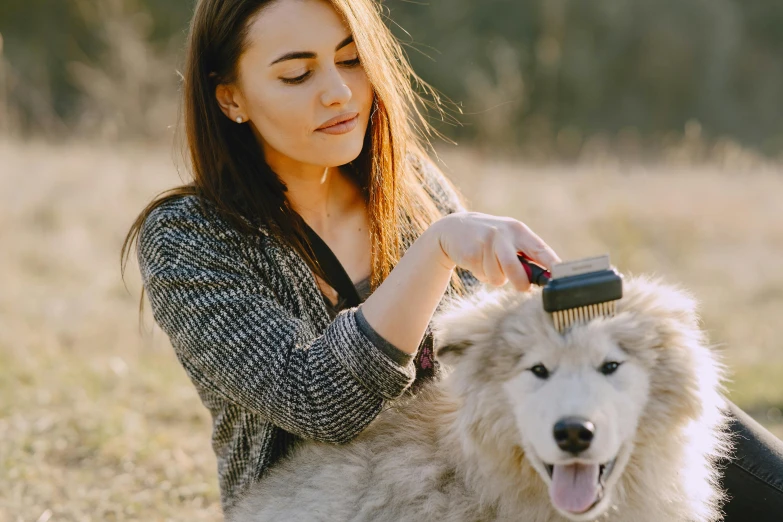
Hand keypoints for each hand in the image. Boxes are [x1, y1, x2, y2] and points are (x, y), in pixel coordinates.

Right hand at [430, 212, 560, 290]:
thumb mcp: (509, 240)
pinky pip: (483, 276)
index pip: (541, 249)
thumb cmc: (490, 239)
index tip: (561, 278)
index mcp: (518, 230)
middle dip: (520, 282)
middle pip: (515, 267)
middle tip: (522, 288)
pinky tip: (477, 262)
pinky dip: (482, 275)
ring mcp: (485, 242)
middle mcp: (503, 233)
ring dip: (496, 278)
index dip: (552, 265)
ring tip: (489, 264)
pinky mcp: (470, 252)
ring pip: (498, 277)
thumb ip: (526, 256)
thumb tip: (546, 278)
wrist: (454, 228)